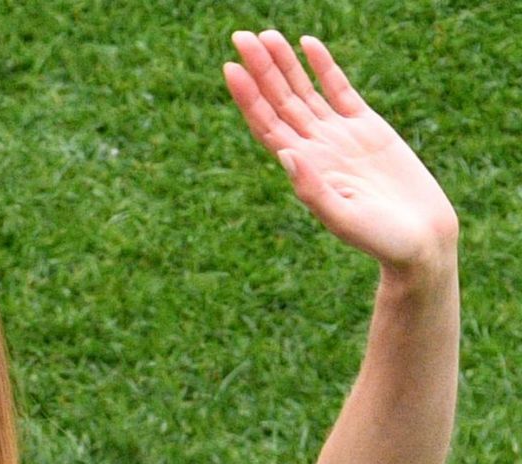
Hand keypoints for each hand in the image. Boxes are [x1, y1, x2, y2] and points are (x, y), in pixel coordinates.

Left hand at [224, 30, 457, 272]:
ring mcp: (339, 135)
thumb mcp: (343, 218)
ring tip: (265, 36)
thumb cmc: (380, 239)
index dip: (247, 97)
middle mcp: (315, 148)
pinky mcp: (368, 127)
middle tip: (240, 36)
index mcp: (302, 168)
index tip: (230, 68)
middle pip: (280, 101)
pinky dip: (324, 67)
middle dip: (260, 69)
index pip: (265, 124)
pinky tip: (308, 45)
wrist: (420, 241)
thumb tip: (285, 154)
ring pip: (305, 91)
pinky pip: (340, 90)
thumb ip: (313, 188)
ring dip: (284, 64)